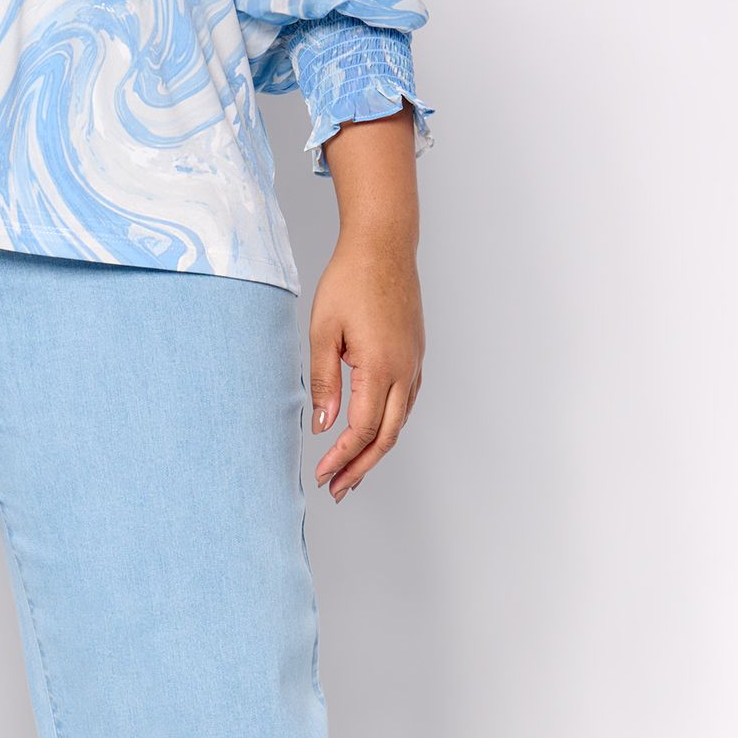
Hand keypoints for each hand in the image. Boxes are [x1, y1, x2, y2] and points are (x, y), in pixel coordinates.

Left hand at [310, 108, 424, 500]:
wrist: (384, 246)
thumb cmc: (350, 281)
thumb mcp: (324, 331)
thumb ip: (325, 381)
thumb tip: (325, 425)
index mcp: (380, 366)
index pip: (363, 428)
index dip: (342, 458)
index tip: (322, 475)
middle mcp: (405, 371)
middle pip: (387, 436)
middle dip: (361, 467)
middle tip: (338, 490)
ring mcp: (414, 364)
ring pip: (399, 422)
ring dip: (376, 451)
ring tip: (351, 473)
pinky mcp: (415, 356)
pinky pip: (405, 403)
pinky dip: (388, 427)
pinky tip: (371, 436)